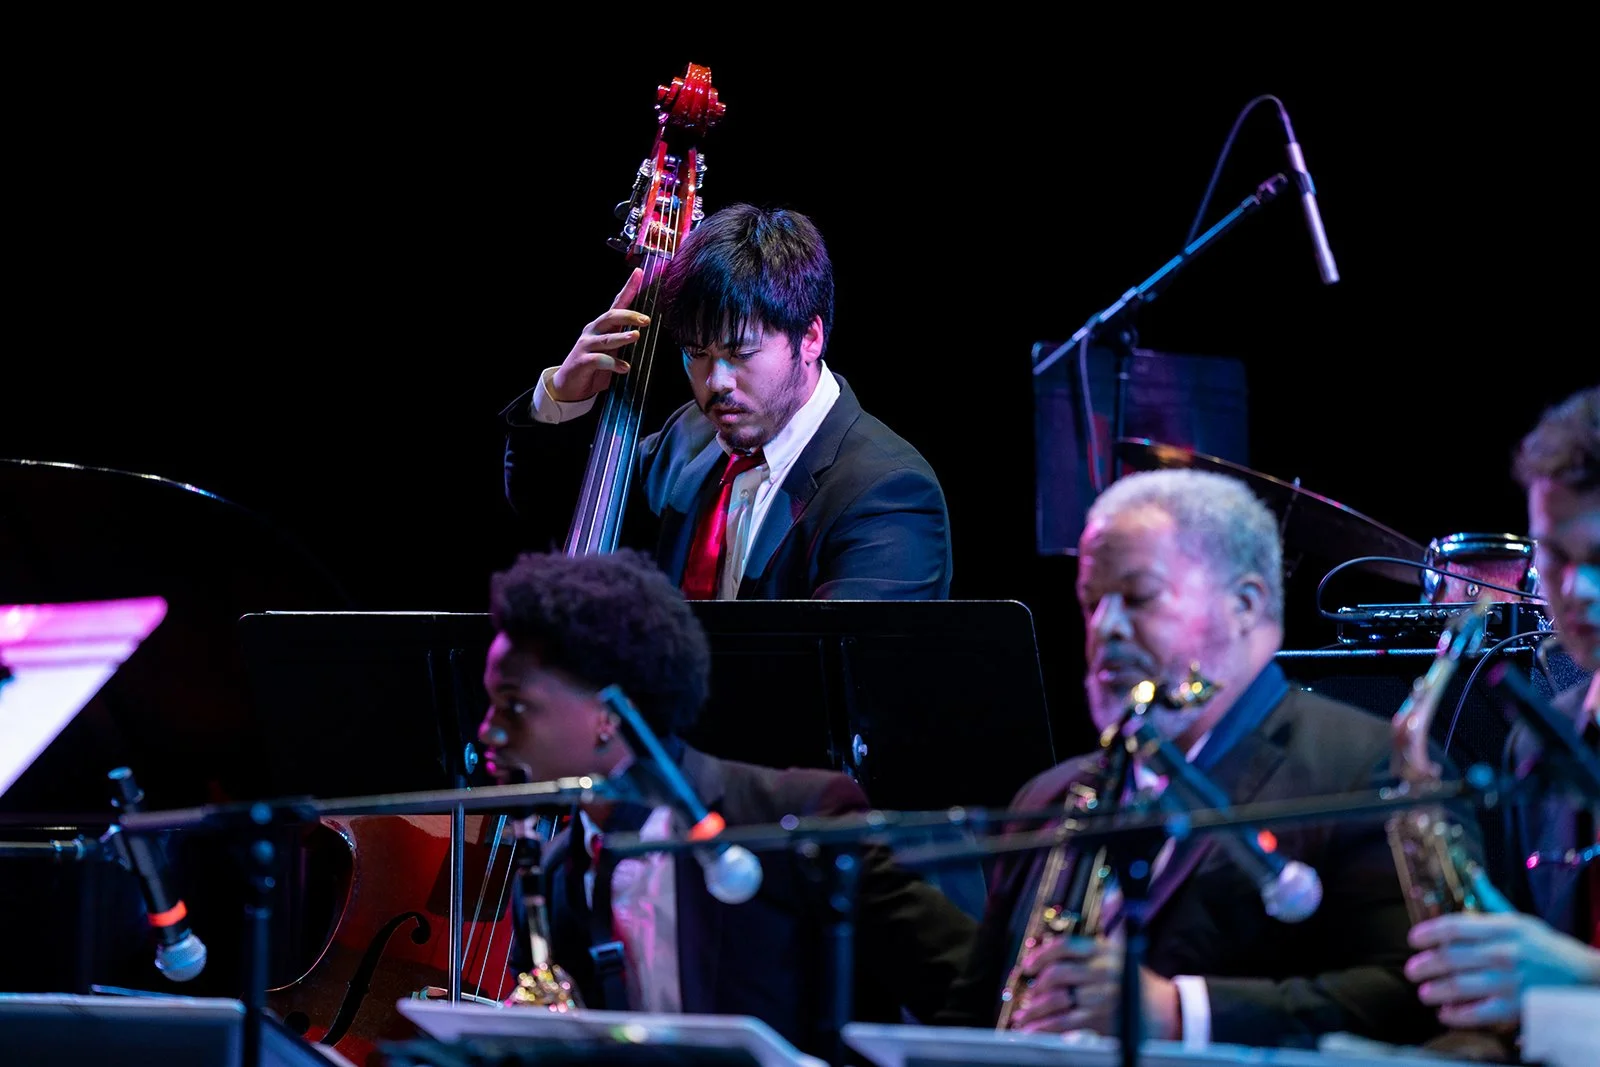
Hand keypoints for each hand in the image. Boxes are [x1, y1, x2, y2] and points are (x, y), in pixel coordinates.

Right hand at [548, 268, 648, 402]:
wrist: (570, 386)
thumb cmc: (594, 366)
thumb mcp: (612, 349)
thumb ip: (624, 337)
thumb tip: (645, 328)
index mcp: (602, 326)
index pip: (617, 303)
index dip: (628, 288)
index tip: (639, 273)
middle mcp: (593, 331)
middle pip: (611, 317)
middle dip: (629, 316)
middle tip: (646, 320)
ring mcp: (586, 346)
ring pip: (606, 338)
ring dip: (622, 337)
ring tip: (636, 336)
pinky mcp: (582, 362)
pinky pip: (599, 360)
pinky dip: (613, 364)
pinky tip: (624, 368)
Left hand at [1007, 934, 1179, 1039]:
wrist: (1160, 1011)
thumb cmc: (1133, 979)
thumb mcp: (1123, 947)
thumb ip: (1113, 919)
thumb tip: (1113, 890)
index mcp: (1103, 952)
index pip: (1065, 947)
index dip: (1042, 954)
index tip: (1028, 965)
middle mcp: (1101, 973)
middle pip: (1057, 974)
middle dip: (1038, 984)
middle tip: (1030, 991)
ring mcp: (1099, 997)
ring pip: (1057, 999)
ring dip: (1035, 1008)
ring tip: (1024, 1014)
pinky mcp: (1099, 1020)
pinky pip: (1064, 1022)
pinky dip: (1044, 1026)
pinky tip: (1032, 1029)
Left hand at [1406, 869, 1599, 1028]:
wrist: (1580, 974)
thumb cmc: (1543, 945)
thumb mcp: (1519, 919)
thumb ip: (1491, 900)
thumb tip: (1473, 873)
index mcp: (1502, 928)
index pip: (1455, 927)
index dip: (1428, 933)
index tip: (1413, 939)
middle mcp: (1503, 953)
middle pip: (1451, 957)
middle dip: (1425, 965)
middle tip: (1411, 970)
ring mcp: (1509, 981)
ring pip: (1460, 986)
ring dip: (1436, 990)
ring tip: (1423, 992)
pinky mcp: (1516, 1006)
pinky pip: (1480, 1013)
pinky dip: (1458, 1015)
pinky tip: (1445, 1013)